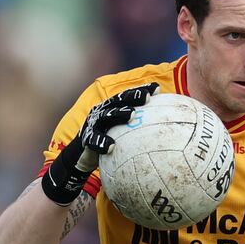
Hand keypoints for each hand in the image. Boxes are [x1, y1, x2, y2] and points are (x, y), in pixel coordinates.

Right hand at [42, 83, 159, 205]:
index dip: (141, 90)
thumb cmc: (108, 141)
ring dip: (119, 113)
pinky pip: (95, 140)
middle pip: (118, 101)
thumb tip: (162, 130)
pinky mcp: (87, 138)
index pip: (128, 96)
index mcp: (112, 108)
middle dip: (133, 96)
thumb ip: (137, 129)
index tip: (157, 88)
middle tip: (146, 97)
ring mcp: (93, 123)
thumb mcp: (121, 133)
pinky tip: (110, 147)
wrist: (82, 155)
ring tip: (131, 114)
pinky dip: (102, 143)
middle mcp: (102, 111)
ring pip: (107, 116)